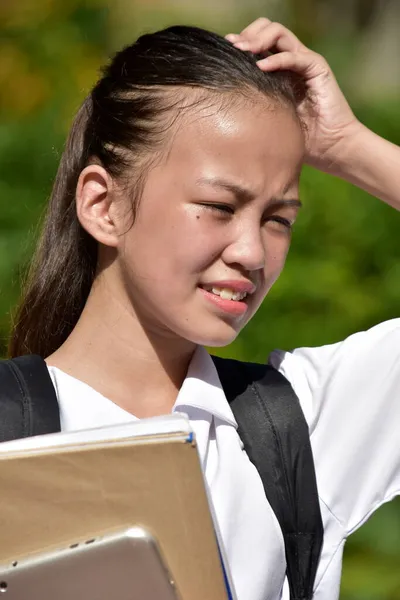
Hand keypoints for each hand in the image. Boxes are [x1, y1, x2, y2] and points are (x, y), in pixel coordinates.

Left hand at [226, 18, 360, 173]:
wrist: (330, 147)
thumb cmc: (299, 139)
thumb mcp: (268, 118)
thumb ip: (252, 105)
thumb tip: (220, 106)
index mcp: (280, 69)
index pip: (258, 41)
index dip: (241, 41)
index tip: (223, 50)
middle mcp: (292, 60)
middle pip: (267, 29)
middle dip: (248, 34)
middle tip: (233, 47)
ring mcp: (305, 62)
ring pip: (279, 33)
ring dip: (258, 39)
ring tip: (243, 52)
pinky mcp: (317, 68)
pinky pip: (294, 55)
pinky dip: (276, 58)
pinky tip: (261, 67)